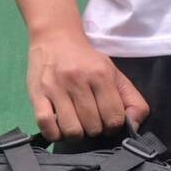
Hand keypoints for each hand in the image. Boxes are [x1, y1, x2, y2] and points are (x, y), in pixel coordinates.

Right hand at [27, 29, 149, 141]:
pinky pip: (46, 125)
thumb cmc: (87, 60)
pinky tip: (58, 127)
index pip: (114, 118)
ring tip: (75, 123)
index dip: (113, 126)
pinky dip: (54, 133)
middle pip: (93, 127)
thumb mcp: (115, 74)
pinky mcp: (37, 93)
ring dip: (76, 134)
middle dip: (94, 129)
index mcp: (101, 75)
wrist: (55, 36)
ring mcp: (55, 87)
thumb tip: (134, 126)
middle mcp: (78, 80)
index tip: (106, 120)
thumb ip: (132, 100)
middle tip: (89, 119)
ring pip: (72, 130)